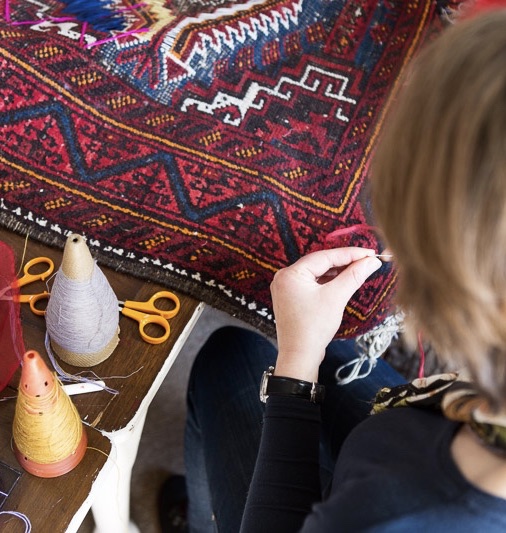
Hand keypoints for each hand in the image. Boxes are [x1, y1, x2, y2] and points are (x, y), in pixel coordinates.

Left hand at [270, 248, 381, 381]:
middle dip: (344, 262)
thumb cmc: (314, 327)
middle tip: (367, 260)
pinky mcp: (292, 298)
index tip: (370, 253)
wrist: (299, 355)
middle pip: (320, 263)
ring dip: (337, 272)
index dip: (350, 253)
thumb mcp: (336, 297)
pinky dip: (328, 282)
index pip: (325, 256)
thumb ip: (354, 276)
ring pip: (317, 273)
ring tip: (359, 269)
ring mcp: (286, 288)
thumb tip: (371, 261)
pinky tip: (343, 282)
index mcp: (291, 273)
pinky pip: (312, 283)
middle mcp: (285, 277)